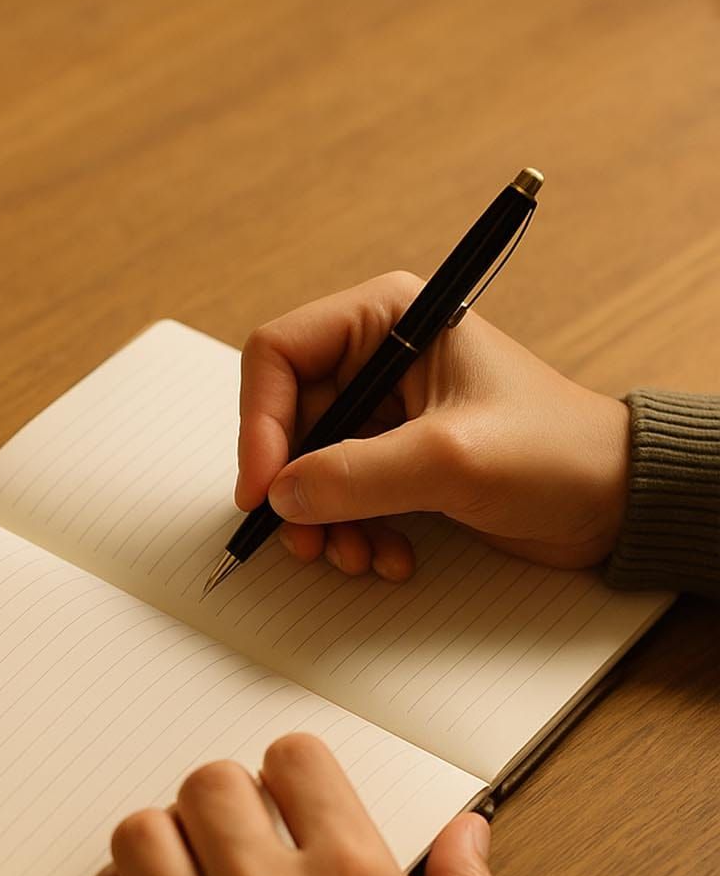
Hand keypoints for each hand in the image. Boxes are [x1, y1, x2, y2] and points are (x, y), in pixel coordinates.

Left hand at [82, 734, 521, 875]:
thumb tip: (468, 829)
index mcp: (350, 874)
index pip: (295, 760)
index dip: (294, 770)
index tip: (294, 797)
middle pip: (209, 786)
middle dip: (227, 798)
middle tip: (241, 834)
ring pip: (141, 836)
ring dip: (163, 840)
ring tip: (188, 869)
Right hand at [236, 271, 630, 577]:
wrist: (616, 501)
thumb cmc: (556, 453)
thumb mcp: (450, 460)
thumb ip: (357, 475)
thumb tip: (280, 495)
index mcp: (388, 318)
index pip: (279, 354)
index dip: (260, 422)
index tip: (263, 488)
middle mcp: (379, 356)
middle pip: (287, 419)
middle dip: (294, 487)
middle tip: (305, 541)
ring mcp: (386, 412)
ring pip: (309, 466)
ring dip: (324, 521)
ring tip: (357, 556)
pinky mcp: (397, 459)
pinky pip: (341, 495)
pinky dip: (352, 531)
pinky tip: (388, 556)